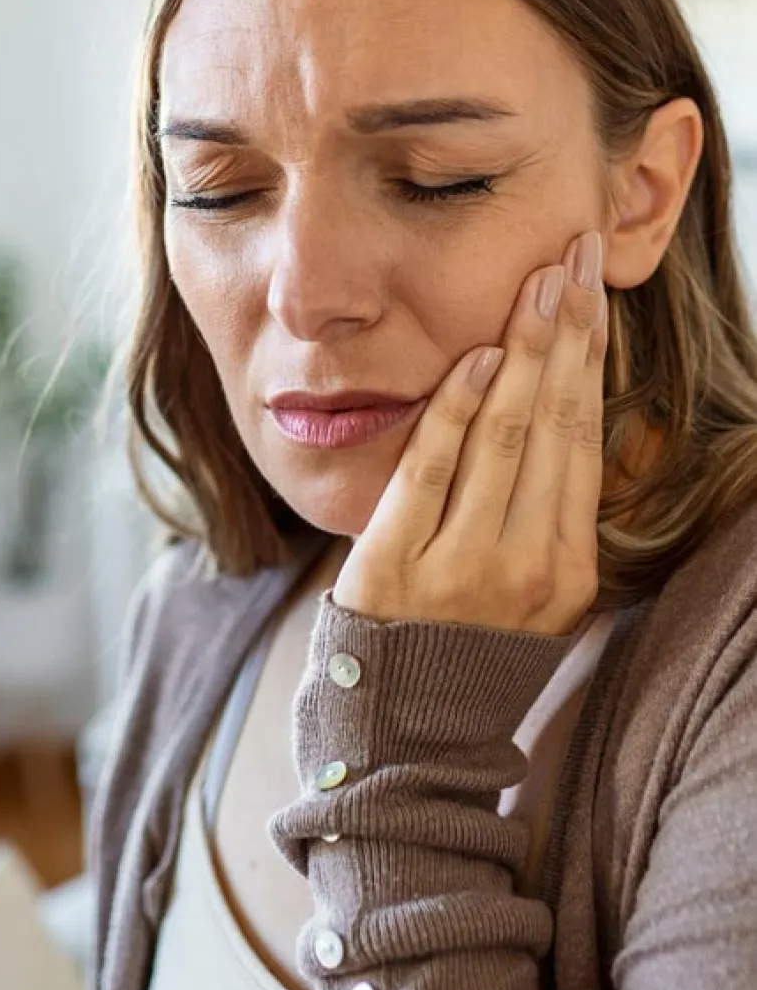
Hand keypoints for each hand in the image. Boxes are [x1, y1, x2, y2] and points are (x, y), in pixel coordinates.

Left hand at [332, 229, 608, 636]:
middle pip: (555, 422)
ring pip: (504, 437)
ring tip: (538, 283)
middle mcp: (528, 566)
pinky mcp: (396, 567)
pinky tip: (477, 357)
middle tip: (576, 255)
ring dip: (523, 350)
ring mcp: (463, 568)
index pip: (585, 436)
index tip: (593, 288)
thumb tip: (556, 399)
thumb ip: (544, 507)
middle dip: (568, 330)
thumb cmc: (467, 644)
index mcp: (569, 568)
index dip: (591, 355)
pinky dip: (457, 410)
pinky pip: (433, 470)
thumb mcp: (531, 588)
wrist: (402, 734)